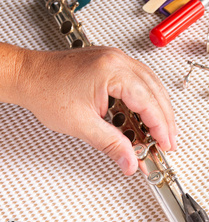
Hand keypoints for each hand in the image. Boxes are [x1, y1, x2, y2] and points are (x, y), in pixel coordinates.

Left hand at [9, 45, 176, 174]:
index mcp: (112, 71)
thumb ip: (111, 145)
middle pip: (155, 91)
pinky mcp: (112, 63)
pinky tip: (148, 113)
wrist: (26, 75)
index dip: (160, 126)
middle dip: (165, 120)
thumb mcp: (81, 124)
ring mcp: (116, 59)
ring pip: (152, 84)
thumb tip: (130, 162)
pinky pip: (141, 80)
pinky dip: (148, 99)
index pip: (148, 101)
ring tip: (162, 131)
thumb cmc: (45, 90)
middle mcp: (118, 60)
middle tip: (168, 142)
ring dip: (160, 109)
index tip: (165, 143)